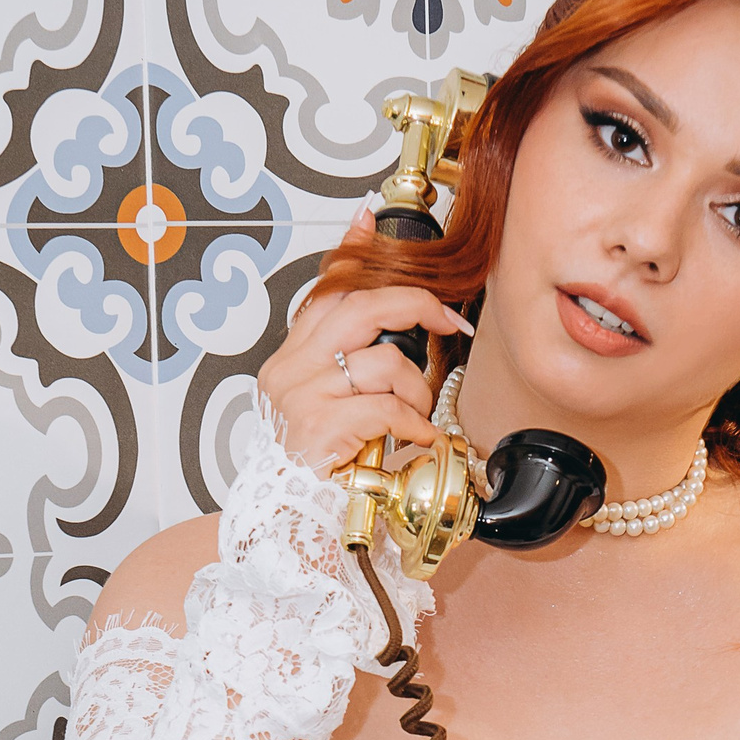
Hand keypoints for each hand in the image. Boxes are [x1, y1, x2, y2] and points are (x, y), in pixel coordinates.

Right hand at [257, 210, 471, 474]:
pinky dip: (413, 423)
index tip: (369, 218)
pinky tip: (417, 439)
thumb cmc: (320, 462)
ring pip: (384, 361)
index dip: (351, 254)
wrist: (290, 521)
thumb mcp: (329, 403)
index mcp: (291, 360)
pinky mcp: (320, 428)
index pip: (325, 292)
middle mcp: (290, 371)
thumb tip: (389, 326)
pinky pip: (386, 408)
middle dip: (416, 307)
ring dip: (415, 390)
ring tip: (415, 416)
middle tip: (450, 322)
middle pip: (360, 308)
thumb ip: (352, 360)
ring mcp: (302, 398)